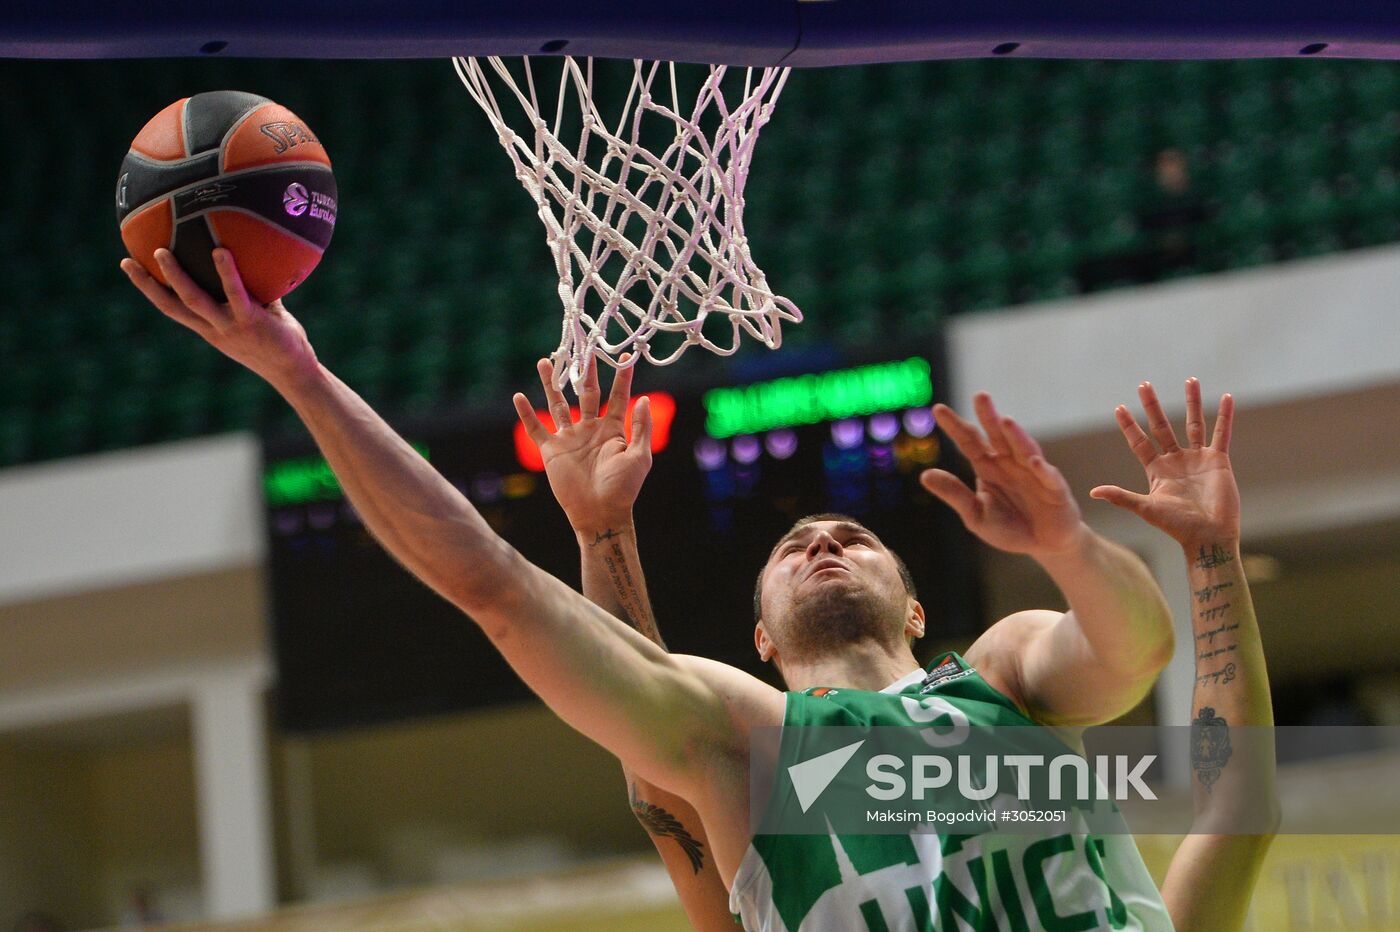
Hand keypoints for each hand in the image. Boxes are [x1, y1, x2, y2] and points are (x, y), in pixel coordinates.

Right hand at [121, 248, 317, 388]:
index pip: (172, 307)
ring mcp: (230, 326)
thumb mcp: (256, 315)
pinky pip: (236, 294)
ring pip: (195, 300)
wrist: (294, 370)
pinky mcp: (250, 322)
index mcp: (209, 328)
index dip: (149, 288)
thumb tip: (250, 253)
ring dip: (176, 277)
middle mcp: (213, 329)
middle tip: (128, 260)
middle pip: (171, 305)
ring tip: (161, 252)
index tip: (129, 266)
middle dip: (147, 284)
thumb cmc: (278, 341)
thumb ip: (248, 290)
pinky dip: (227, 273)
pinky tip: (221, 251)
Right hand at [513, 356, 653, 532]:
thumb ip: (640, 427)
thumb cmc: (624, 488)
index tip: (625, 355)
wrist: (600, 514)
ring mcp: (569, 438)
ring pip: (557, 404)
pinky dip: (526, 414)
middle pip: (585, 393)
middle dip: (582, 371)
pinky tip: (518, 397)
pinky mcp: (551, 451)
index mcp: (612, 429)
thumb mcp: (639, 456)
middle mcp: (589, 429)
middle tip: (580, 347)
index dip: (622, 377)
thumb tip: (643, 398)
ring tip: (545, 361)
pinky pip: (536, 429)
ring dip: (551, 384)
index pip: (618, 396)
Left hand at [921, 392, 1085, 556]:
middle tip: (980, 396)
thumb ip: (955, 494)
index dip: (955, 426)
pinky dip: (1042, 470)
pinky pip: (1048, 478)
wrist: (1044, 546)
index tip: (938, 409)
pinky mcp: (1055, 490)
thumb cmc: (1008, 528)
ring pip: (1024, 449)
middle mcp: (1010, 463)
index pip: (969, 442)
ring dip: (1016, 436)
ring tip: (1005, 421)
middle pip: (997, 436)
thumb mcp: (976, 515)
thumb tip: (924, 475)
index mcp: (988, 467)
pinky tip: (1034, 461)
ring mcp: (1034, 473)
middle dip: (989, 417)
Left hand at [1089, 379, 1238, 546]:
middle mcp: (1175, 460)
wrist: (1208, 536)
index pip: (1139, 442)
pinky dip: (1225, 416)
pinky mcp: (1218, 461)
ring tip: (1190, 379)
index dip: (1129, 425)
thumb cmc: (1177, 526)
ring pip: (1194, 423)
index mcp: (1156, 470)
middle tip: (1144, 384)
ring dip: (1192, 401)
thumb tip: (1093, 492)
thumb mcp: (1146, 508)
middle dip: (1152, 405)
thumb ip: (1122, 497)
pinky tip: (1227, 397)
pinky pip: (1222, 433)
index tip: (1119, 407)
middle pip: (1161, 426)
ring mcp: (1197, 458)